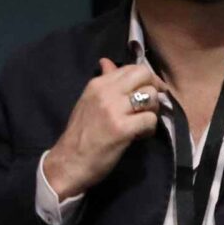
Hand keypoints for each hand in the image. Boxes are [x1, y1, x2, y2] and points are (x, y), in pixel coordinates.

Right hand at [43, 58, 166, 198]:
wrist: (68, 163)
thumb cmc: (80, 134)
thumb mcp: (89, 102)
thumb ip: (104, 81)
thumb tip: (107, 61)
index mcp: (97, 84)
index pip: (132, 68)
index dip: (147, 78)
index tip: (149, 91)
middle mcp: (105, 92)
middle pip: (144, 75)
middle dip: (154, 88)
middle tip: (151, 105)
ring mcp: (114, 110)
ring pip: (151, 96)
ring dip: (153, 110)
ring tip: (143, 122)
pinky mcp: (122, 129)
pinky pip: (150, 119)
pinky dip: (150, 128)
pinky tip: (140, 135)